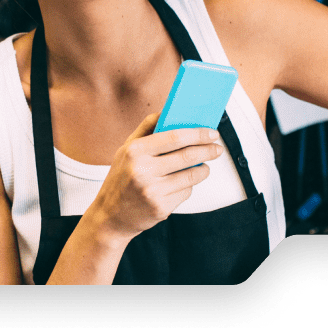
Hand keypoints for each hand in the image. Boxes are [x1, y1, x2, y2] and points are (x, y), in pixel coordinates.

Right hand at [85, 114, 224, 241]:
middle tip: (217, 148)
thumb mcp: (126, 150)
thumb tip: (169, 111)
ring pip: (191, 176)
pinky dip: (188, 186)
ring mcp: (153, 191)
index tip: (211, 133)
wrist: (110, 216)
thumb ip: (147, 129)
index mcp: (134, 152)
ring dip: (203, 170)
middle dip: (208, 150)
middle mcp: (143, 171)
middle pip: (187, 156)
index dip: (198, 134)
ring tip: (204, 166)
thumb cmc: (120, 179)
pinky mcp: (162, 208)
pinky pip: (186, 192)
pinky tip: (182, 184)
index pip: (174, 137)